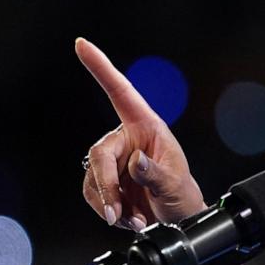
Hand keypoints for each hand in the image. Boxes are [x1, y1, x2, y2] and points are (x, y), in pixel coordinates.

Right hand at [76, 38, 205, 229]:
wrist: (178, 219)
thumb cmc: (182, 195)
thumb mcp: (174, 184)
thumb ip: (154, 173)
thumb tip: (135, 162)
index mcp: (147, 126)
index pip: (120, 92)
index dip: (101, 68)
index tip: (82, 44)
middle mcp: (127, 138)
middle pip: (100, 154)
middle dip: (106, 186)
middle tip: (116, 212)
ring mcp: (115, 160)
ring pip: (93, 177)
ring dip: (108, 203)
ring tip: (131, 218)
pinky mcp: (106, 180)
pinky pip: (93, 193)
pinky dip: (107, 209)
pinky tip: (127, 218)